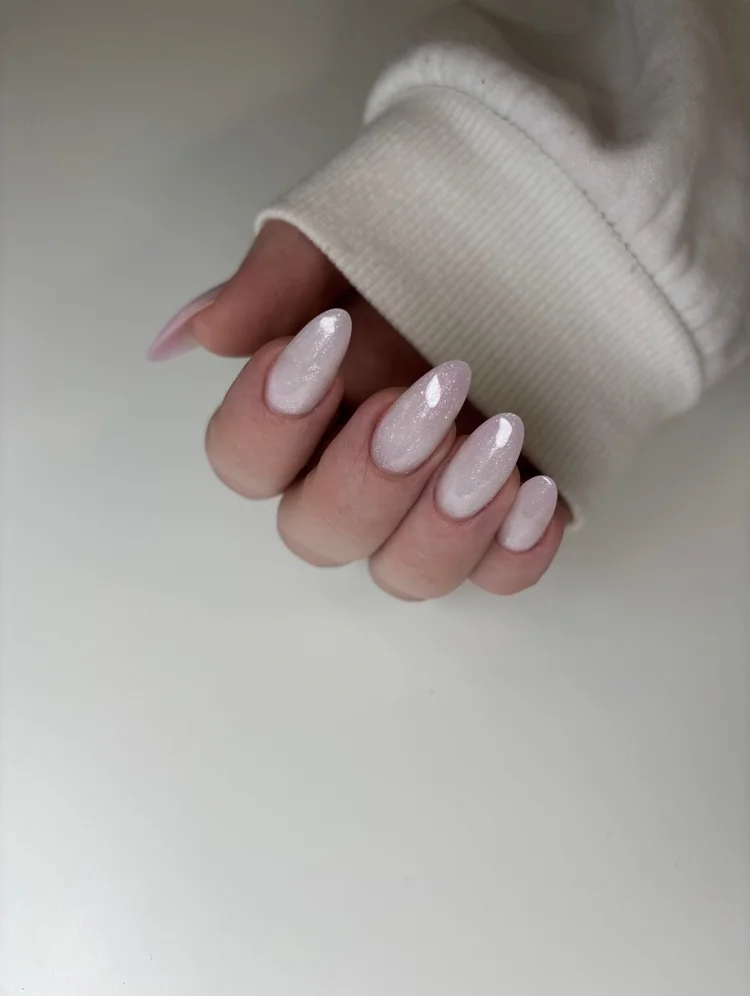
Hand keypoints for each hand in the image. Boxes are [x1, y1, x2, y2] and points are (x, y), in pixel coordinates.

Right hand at [149, 222, 567, 597]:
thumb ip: (275, 278)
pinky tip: (537, 490)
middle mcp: (360, 468)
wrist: (547, 209)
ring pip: (403, 574)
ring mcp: (434, 501)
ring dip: (440, 525)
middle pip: (318, 535)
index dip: (267, 420)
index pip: (245, 459)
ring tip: (496, 442)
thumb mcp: (352, 221)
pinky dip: (514, 552)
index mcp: (308, 406)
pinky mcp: (511, 517)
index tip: (326, 339)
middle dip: (365, 477)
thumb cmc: (439, 219)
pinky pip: (501, 575)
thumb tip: (198, 336)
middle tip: (428, 396)